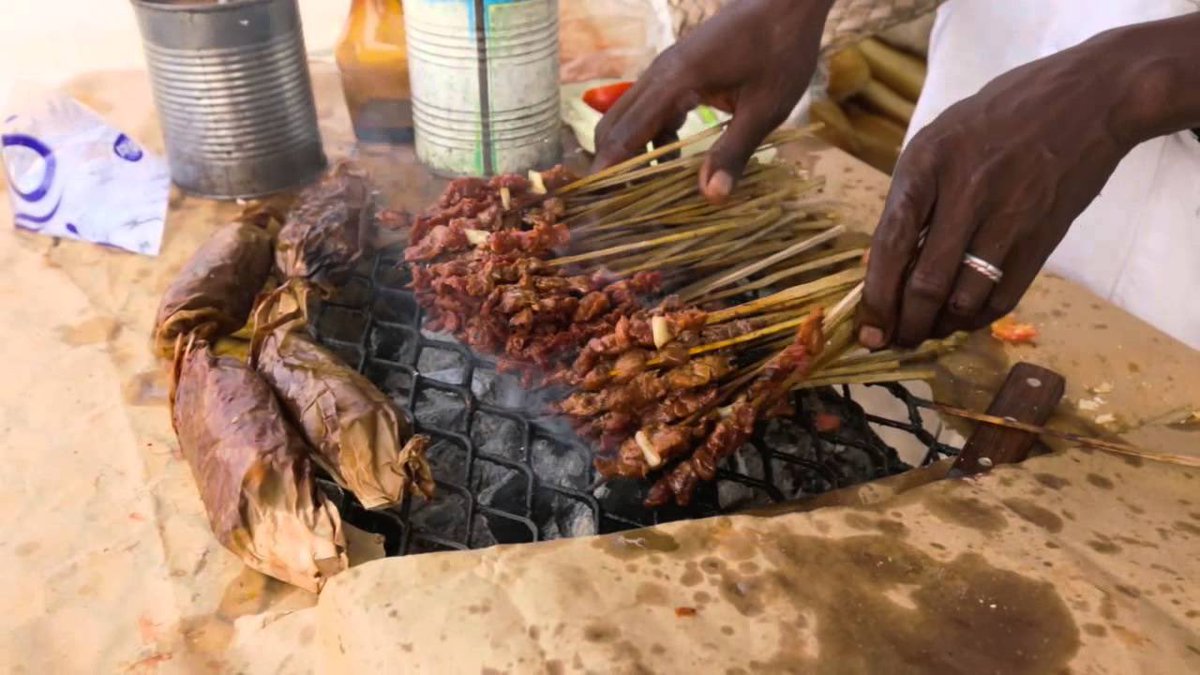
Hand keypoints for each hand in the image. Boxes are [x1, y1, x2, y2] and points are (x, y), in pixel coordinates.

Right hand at [591, 0, 833, 201]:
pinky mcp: (676, 71)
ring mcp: (665, 70)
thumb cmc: (780, 51)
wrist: (786, 3)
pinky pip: (648, 108)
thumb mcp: (765, 109)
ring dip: (631, 153)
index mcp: (675, 82)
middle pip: (613, 125)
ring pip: (629, 117)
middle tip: (616, 208)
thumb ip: (734, 152)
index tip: (596, 205)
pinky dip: (650, 137)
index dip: (607, 172)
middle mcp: (659, 75)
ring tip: (643, 193)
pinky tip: (672, 161)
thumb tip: (710, 196)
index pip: (624, 134)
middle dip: (611, 166)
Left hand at [858, 33, 1140, 348]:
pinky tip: (963, 319)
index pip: (889, 245)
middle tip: (892, 342)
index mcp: (926, 165)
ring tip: (926, 331)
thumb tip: (881, 262)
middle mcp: (964, 193)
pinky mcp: (1042, 238)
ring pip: (963, 298)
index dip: (875, 297)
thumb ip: (911, 197)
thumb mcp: (938, 140)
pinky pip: (1003, 297)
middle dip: (904, 325)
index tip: (865, 330)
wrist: (1088, 98)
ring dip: (939, 327)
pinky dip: (977, 318)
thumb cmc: (998, 117)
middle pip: (925, 284)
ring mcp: (1008, 217)